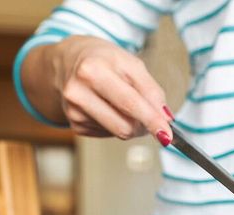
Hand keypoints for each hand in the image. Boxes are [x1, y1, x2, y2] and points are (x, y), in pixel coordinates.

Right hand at [50, 36, 171, 142]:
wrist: (67, 60)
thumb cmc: (103, 60)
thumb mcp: (131, 64)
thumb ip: (152, 90)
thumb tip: (165, 117)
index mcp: (93, 71)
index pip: (130, 103)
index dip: (152, 121)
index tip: (167, 135)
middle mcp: (78, 92)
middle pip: (124, 126)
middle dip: (144, 125)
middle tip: (151, 115)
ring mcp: (73, 110)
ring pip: (118, 133)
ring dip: (132, 125)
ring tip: (126, 105)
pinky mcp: (74, 123)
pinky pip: (108, 134)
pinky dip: (116, 124)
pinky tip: (109, 107)